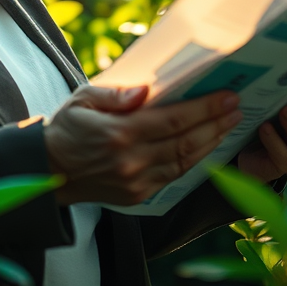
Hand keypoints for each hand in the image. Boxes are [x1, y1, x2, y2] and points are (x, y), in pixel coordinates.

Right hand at [43, 85, 241, 205]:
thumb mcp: (83, 99)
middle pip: (186, 141)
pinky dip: (195, 162)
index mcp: (120, 133)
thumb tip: (145, 91)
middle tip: (237, 107)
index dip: (204, 108)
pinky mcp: (138, 195)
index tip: (227, 96)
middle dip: (216, 123)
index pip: (174, 119)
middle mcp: (132, 160)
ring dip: (212, 142)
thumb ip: (115, 94)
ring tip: (230, 125)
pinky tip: (206, 147)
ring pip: (185, 162)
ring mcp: (137, 181)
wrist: (49, 170)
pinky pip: (174, 176)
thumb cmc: (67, 127)